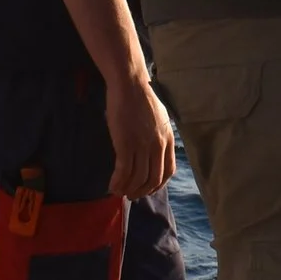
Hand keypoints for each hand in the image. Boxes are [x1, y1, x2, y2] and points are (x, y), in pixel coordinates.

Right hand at [104, 70, 176, 199]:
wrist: (129, 84)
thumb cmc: (141, 98)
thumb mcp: (159, 119)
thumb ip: (159, 136)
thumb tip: (155, 151)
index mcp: (168, 139)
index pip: (167, 171)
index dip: (157, 185)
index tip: (147, 189)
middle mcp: (158, 145)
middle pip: (153, 179)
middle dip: (141, 191)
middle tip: (131, 195)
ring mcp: (142, 146)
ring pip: (137, 178)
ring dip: (127, 189)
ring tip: (118, 191)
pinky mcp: (126, 144)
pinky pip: (123, 171)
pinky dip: (118, 182)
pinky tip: (112, 186)